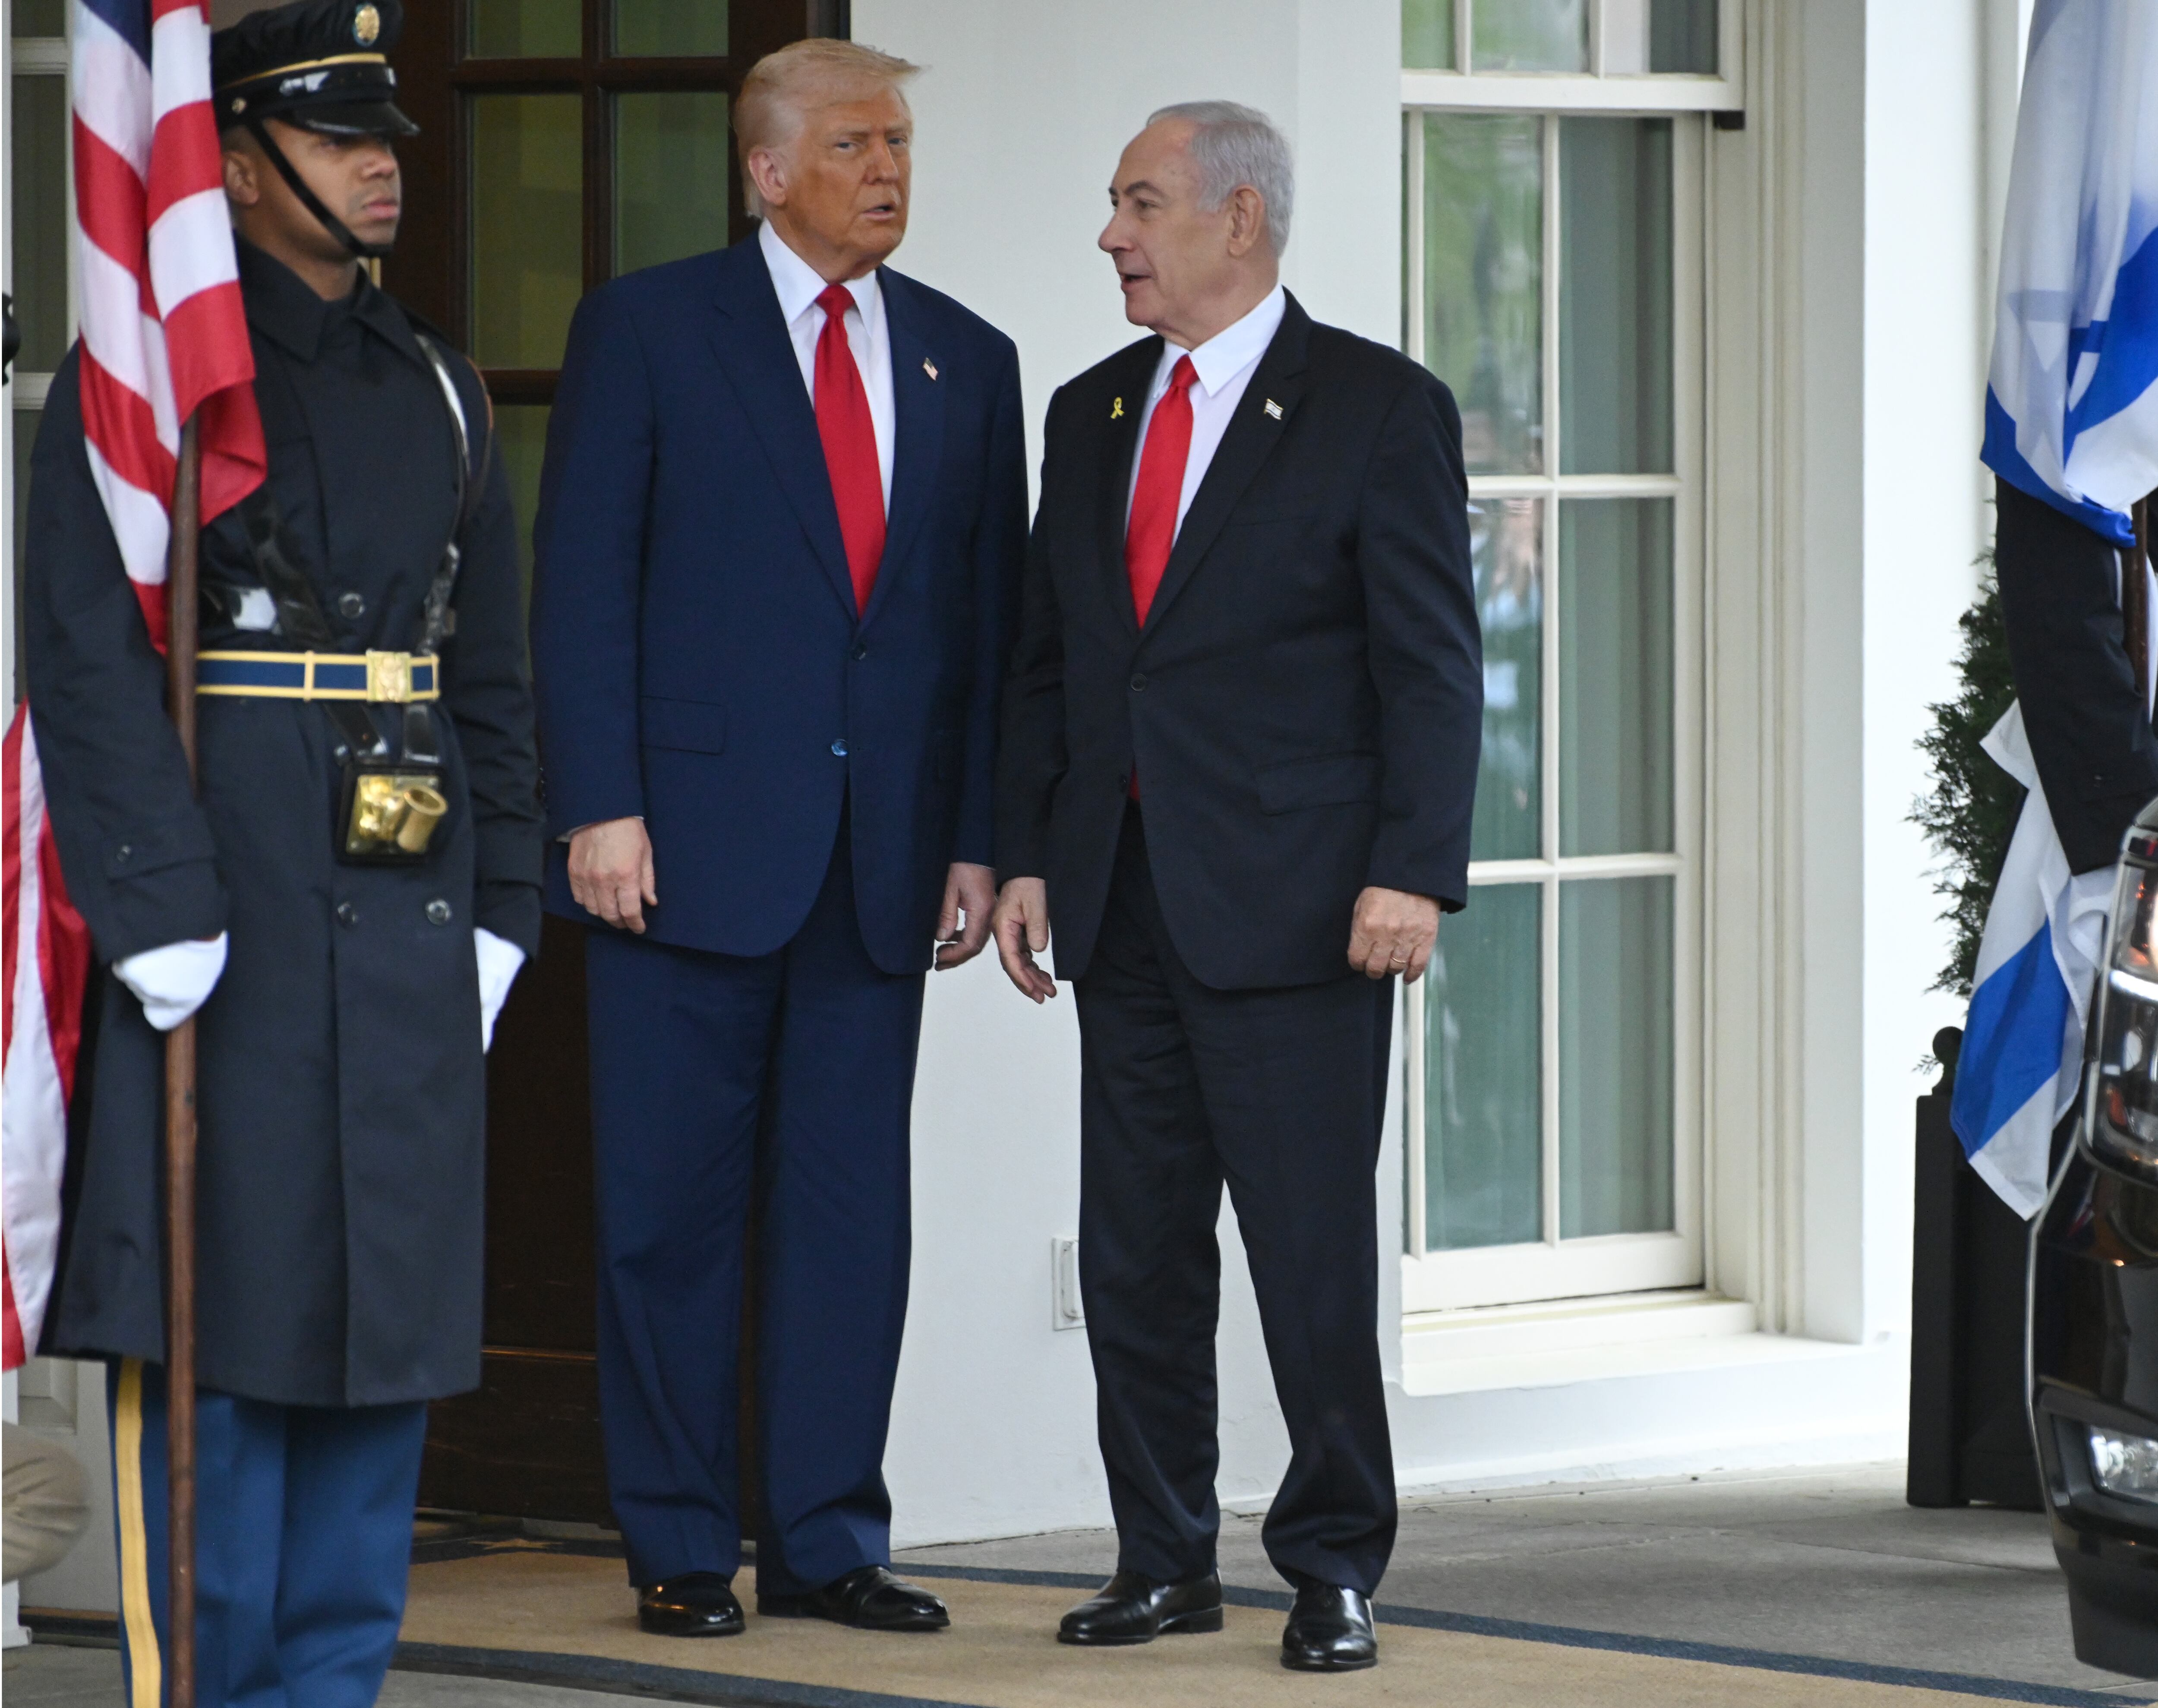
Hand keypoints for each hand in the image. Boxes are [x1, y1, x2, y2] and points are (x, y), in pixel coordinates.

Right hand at [568, 817, 656, 932]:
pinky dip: (588, 903)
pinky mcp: (574, 872)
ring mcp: (587, 877)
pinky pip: (579, 897)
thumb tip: (650, 901)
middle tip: (626, 922)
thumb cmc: (628, 829)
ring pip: (593, 909)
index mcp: (626, 875)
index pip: (630, 911)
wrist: (602, 810)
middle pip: (610, 914)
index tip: (639, 928)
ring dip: (604, 914)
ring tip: (612, 911)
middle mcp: (605, 880)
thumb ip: (647, 880)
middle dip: (620, 922)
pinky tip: (597, 900)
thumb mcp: (646, 853)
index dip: (635, 924)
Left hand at [936, 862, 996, 969]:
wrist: (975, 847)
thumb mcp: (949, 888)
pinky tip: (951, 936)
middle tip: (938, 963)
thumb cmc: (963, 863)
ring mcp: (989, 911)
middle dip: (957, 957)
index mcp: (981, 910)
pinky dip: (964, 937)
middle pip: (976, 946)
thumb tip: (942, 938)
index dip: (954, 955)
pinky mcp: (985, 907)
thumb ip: (946, 915)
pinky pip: (977, 929)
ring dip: (960, 949)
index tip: (939, 957)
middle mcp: (989, 914)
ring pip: (977, 939)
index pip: (970, 944)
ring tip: (942, 953)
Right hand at [992, 877, 1057, 1001]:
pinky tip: (1044, 975)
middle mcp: (1004, 933)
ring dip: (1033, 977)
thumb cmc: (1028, 882)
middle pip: (1013, 965)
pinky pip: (1024, 955)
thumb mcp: (1035, 902)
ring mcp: (1010, 934)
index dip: (1022, 978)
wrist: (1026, 870)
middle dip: (1028, 983)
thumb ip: (1037, 927)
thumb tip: (1037, 951)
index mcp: (1003, 927)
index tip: (1034, 990)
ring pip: (1020, 962)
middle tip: (1044, 996)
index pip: (1010, 959)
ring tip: (1049, 990)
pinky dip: (1033, 967)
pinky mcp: (1019, 932)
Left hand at [1348, 886, 1438, 981]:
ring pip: (1395, 968)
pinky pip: (1418, 966)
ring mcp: (1407, 939)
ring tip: (1390, 964)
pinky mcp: (1426, 939)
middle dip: (1373, 970)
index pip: (1357, 959)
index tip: (1360, 962)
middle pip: (1376, 968)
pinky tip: (1406, 977)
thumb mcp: (1361, 906)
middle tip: (1375, 966)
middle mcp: (1386, 936)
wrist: (1412, 877)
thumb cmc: (1384, 890)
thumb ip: (1358, 930)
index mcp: (1366, 927)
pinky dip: (1411, 975)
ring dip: (1391, 969)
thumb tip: (1359, 951)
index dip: (1357, 963)